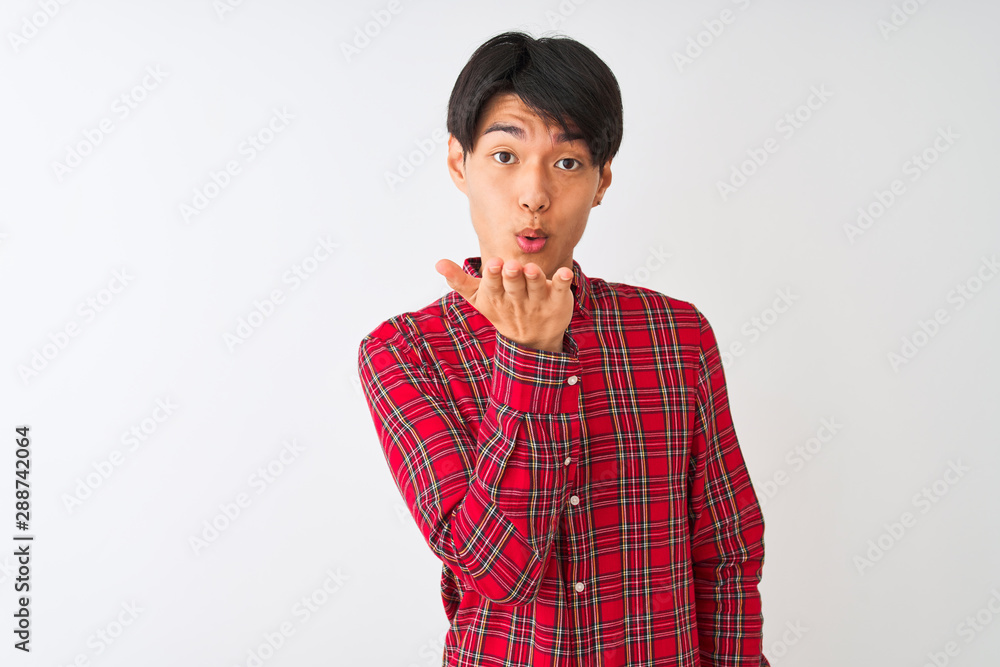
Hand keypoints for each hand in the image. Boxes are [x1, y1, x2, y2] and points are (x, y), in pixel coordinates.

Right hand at [435, 256, 573, 352]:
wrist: (532, 341)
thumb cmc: (502, 309)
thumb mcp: (479, 299)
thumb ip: (459, 281)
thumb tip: (438, 263)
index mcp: (497, 297)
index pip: (493, 286)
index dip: (494, 276)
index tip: (494, 263)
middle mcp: (517, 299)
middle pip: (514, 286)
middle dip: (511, 275)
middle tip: (510, 265)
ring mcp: (538, 300)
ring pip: (536, 287)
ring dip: (534, 277)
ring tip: (532, 269)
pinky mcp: (557, 300)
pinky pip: (561, 289)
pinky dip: (564, 281)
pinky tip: (567, 272)